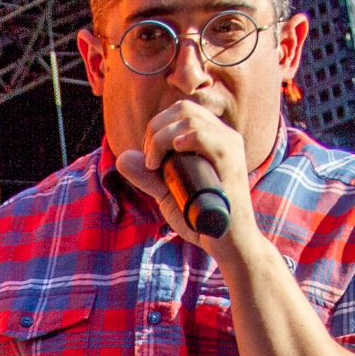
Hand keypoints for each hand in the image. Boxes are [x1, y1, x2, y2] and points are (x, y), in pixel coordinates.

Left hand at [115, 100, 255, 255]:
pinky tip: (174, 152)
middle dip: (156, 130)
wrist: (228, 245)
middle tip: (150, 162)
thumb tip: (123, 157)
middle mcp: (223, 137)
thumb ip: (147, 176)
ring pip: (190, 119)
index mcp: (212, 138)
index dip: (156, 127)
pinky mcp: (232, 163)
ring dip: (162, 138)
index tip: (149, 159)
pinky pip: (206, 137)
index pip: (180, 111)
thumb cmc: (201, 219)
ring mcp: (229, 148)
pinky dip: (184, 140)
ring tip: (156, 165)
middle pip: (183, 109)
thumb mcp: (167, 194)